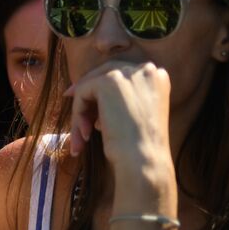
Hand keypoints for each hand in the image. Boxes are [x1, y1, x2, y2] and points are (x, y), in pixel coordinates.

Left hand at [65, 60, 174, 186]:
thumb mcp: (133, 113)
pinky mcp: (108, 81)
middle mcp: (146, 69)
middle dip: (87, 92)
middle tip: (71, 103)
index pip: (122, 74)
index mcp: (157, 77)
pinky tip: (85, 135)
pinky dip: (78, 114)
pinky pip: (82, 92)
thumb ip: (118, 97)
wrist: (143, 160)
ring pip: (91, 85)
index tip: (89, 104)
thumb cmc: (139, 146)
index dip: (102, 87)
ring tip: (82, 137)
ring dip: (82, 111)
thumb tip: (79, 89)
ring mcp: (128, 73)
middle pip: (104, 74)